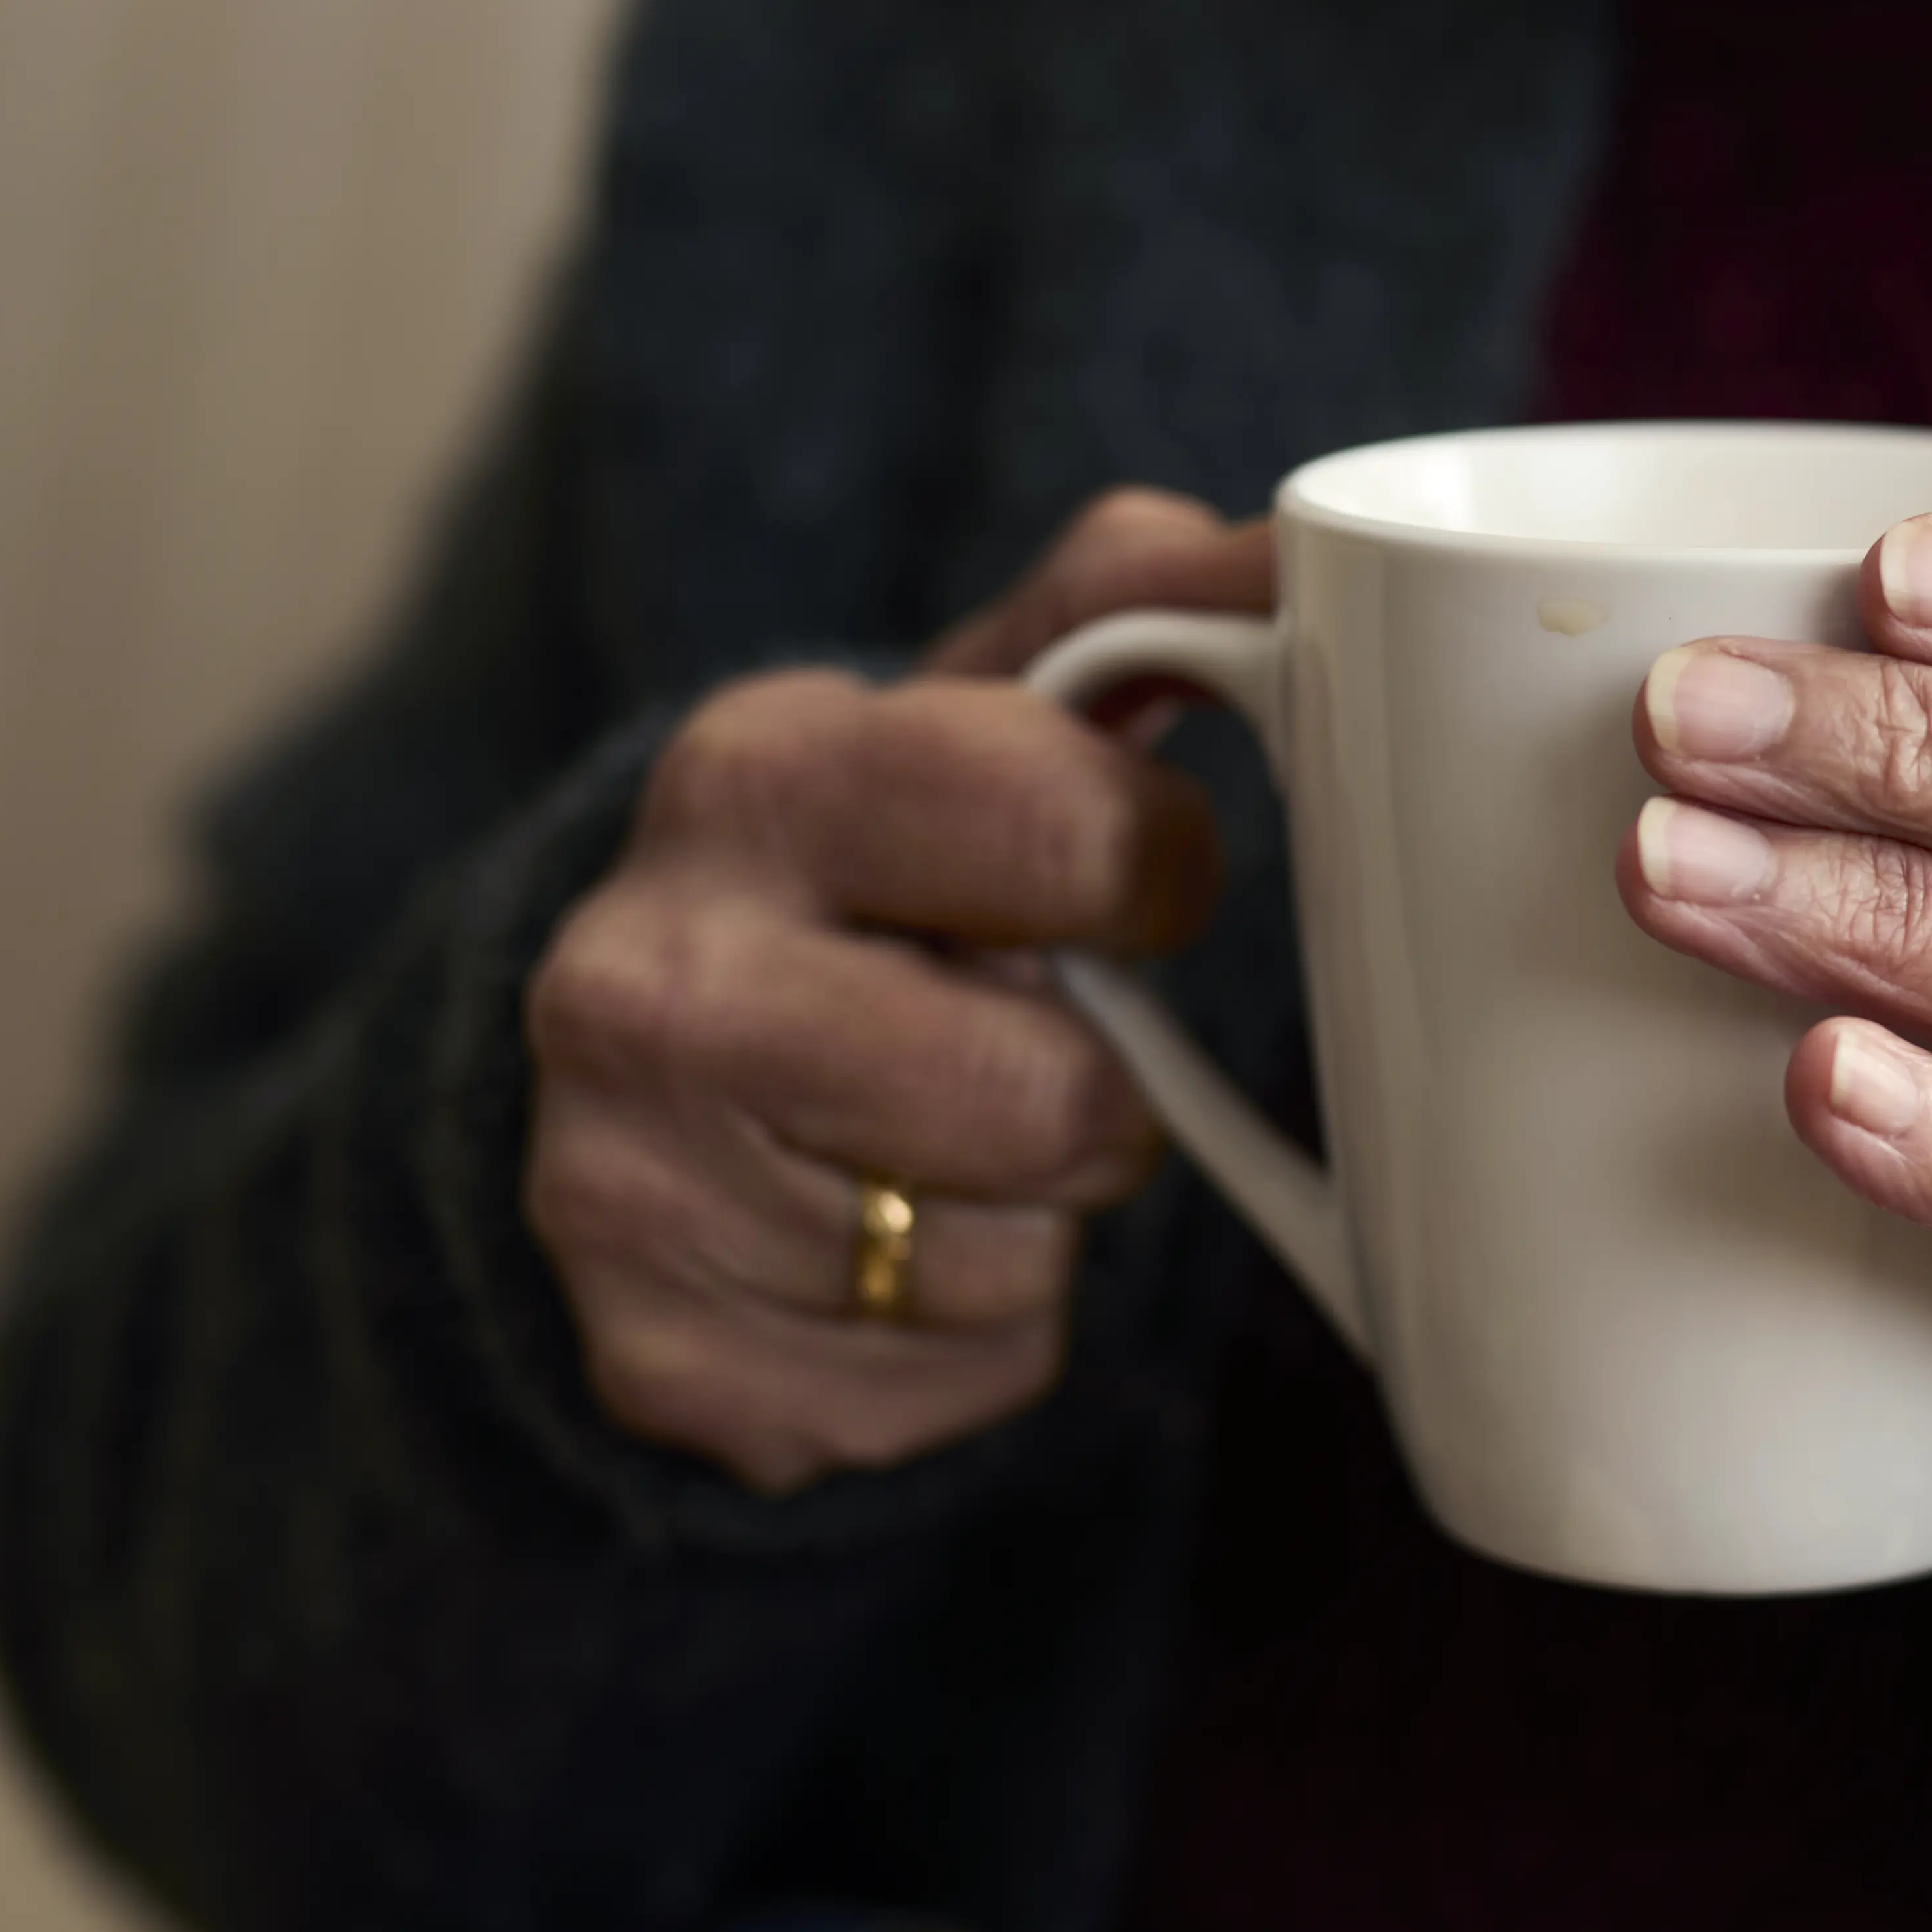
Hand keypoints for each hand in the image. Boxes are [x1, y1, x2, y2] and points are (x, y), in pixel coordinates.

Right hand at [523, 488, 1267, 1490]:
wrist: (648, 1069)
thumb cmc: (881, 870)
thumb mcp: (985, 704)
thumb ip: (1147, 600)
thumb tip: (1311, 548)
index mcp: (756, 774)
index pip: (1067, 822)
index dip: (1152, 870)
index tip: (1126, 882)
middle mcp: (643, 978)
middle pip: (1057, 1096)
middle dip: (1097, 1083)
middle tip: (1028, 1032)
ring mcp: (620, 1188)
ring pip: (1013, 1261)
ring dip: (1035, 1219)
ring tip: (942, 1139)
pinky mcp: (661, 1365)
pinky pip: (958, 1383)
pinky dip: (971, 1338)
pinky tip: (887, 1255)